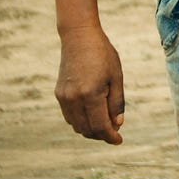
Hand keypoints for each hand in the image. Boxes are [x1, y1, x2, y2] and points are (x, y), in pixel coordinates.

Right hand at [54, 25, 124, 144]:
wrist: (79, 37)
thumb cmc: (103, 54)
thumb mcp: (116, 76)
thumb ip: (116, 102)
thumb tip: (117, 125)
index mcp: (91, 94)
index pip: (100, 126)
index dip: (110, 136)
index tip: (119, 140)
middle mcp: (74, 99)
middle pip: (87, 129)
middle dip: (101, 134)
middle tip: (114, 133)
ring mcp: (64, 97)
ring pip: (77, 125)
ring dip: (90, 130)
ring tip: (104, 124)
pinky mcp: (59, 94)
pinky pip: (69, 116)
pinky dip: (80, 121)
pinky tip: (92, 115)